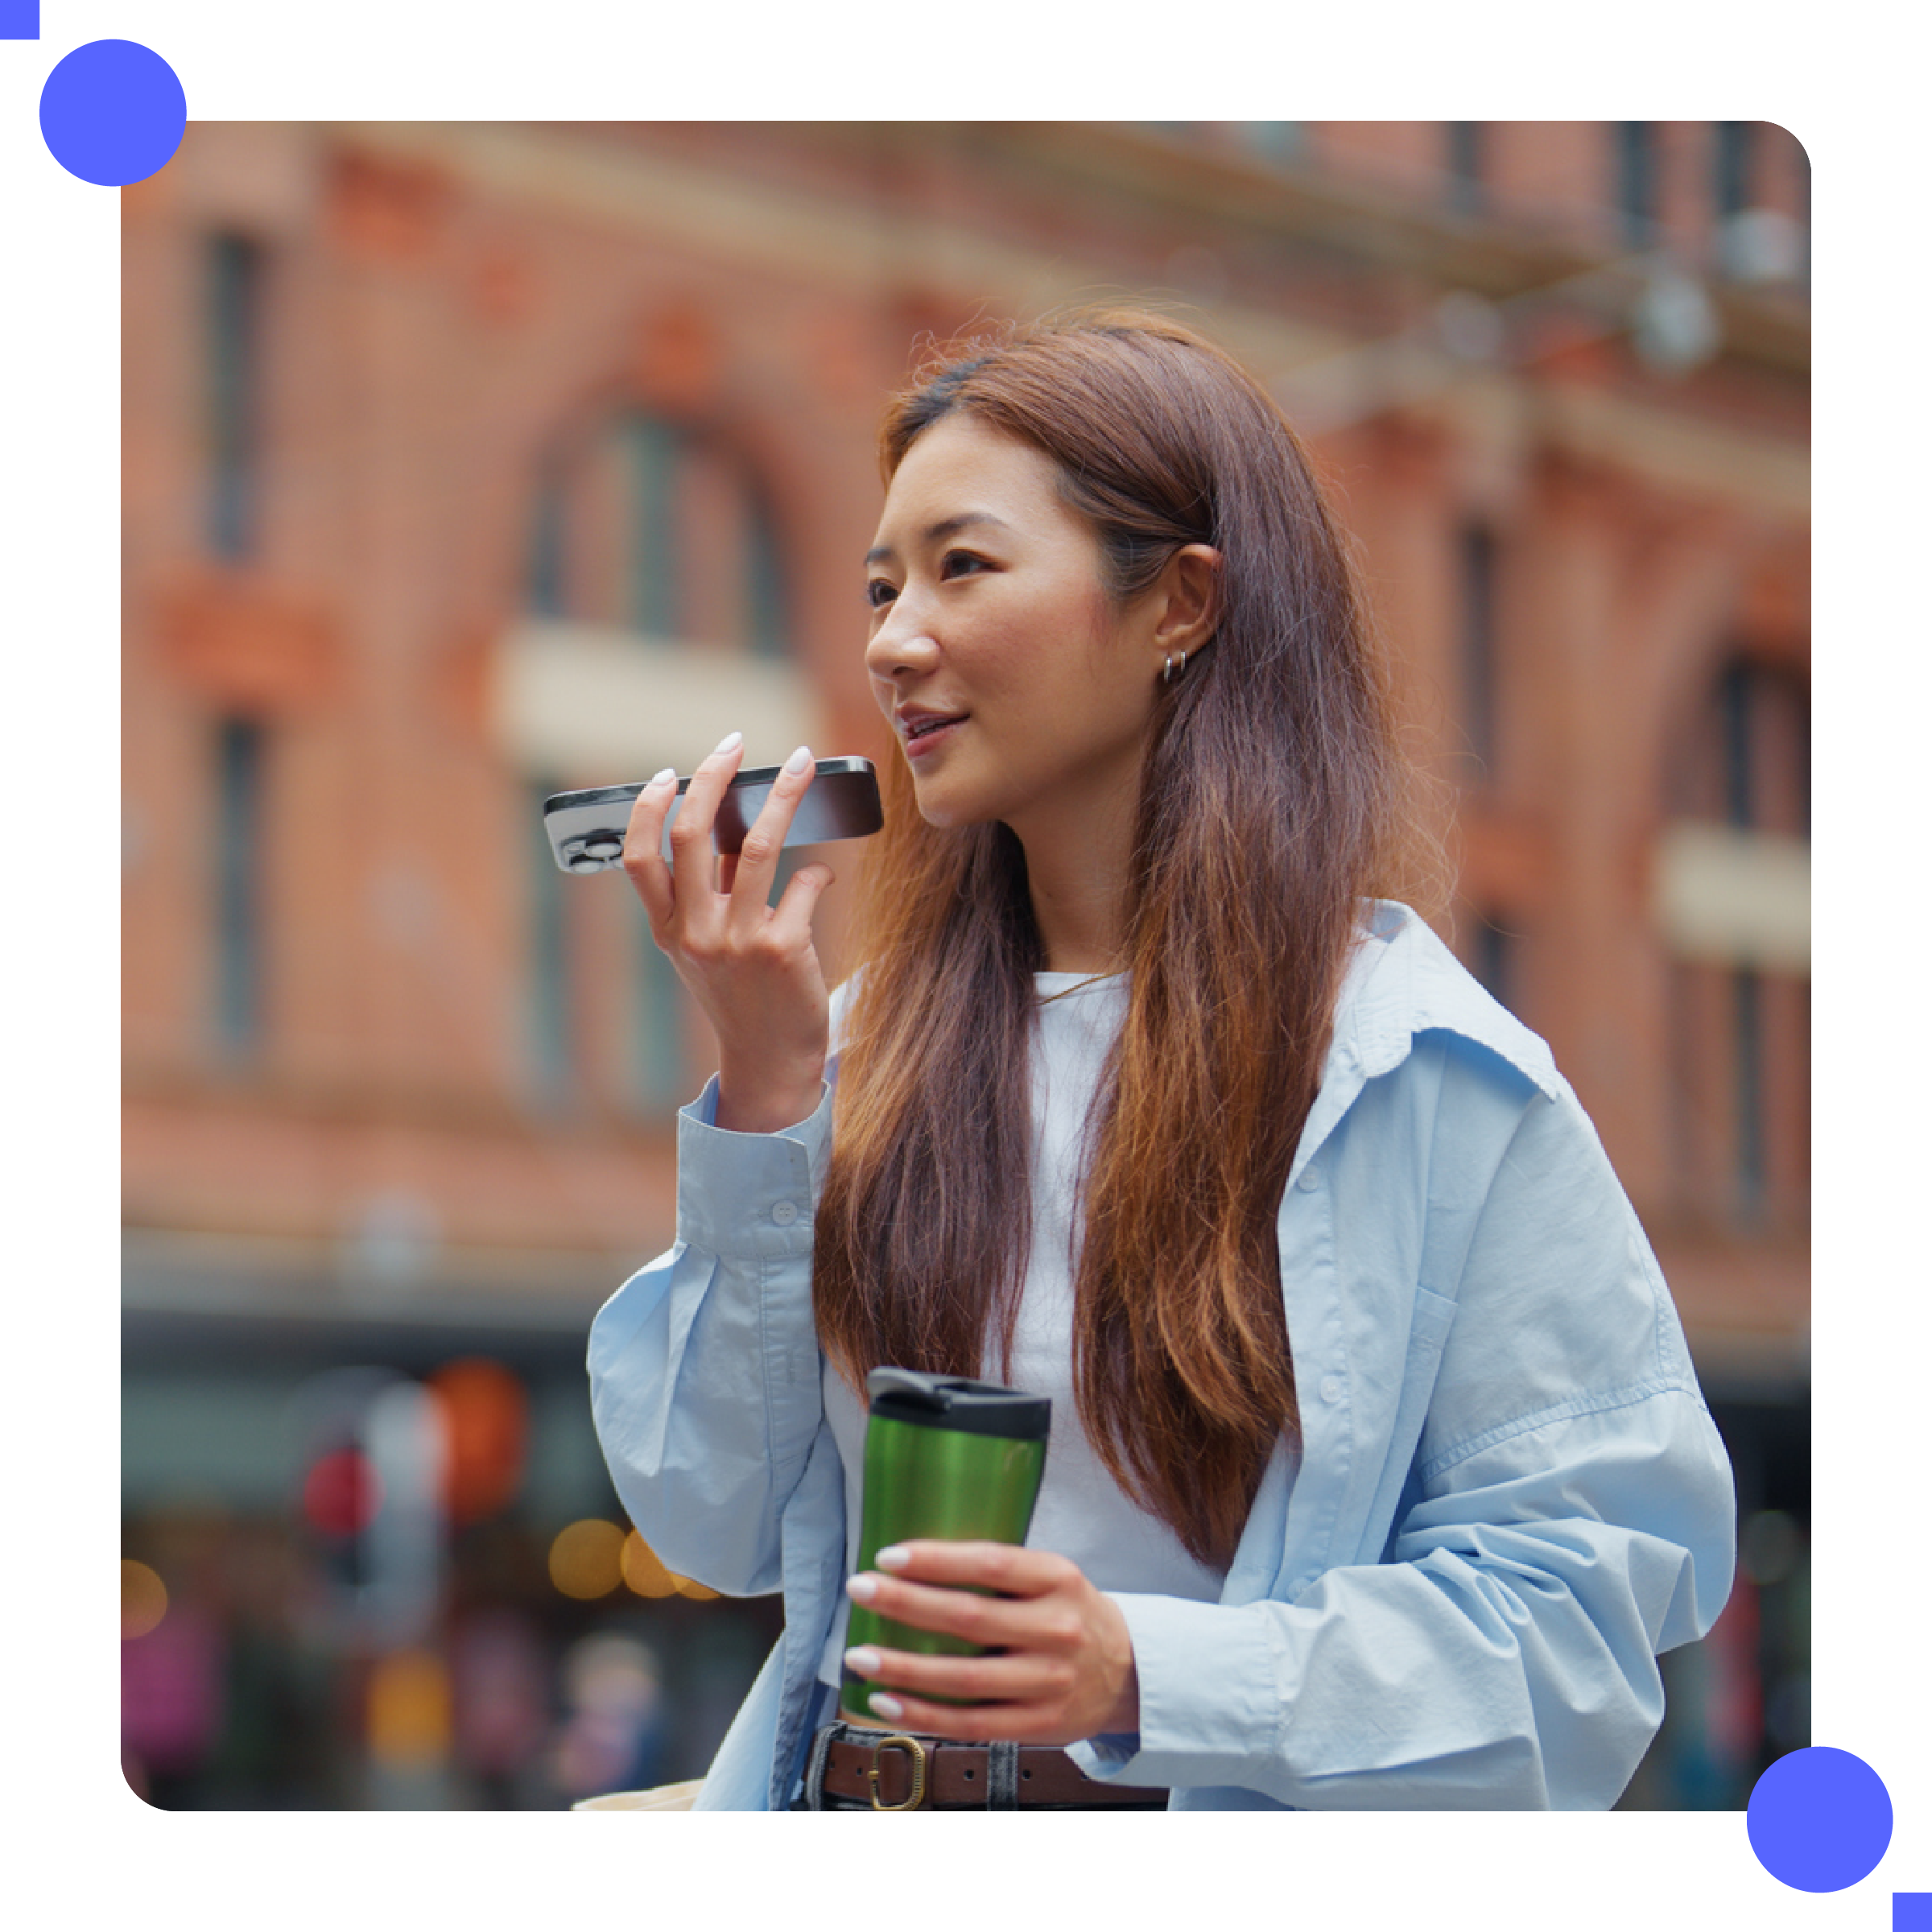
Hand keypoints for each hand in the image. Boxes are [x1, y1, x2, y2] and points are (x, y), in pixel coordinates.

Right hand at [621, 734, 834, 1133]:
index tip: (666, 773)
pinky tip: (823, 880)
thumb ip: (709, 894)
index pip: (638, 857)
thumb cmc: (743, 995)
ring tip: (804, 763)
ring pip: (756, 845)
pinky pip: (806, 884)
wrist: (772, 1061)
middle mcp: (694, 933)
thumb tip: (729, 824)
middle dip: (713, 776)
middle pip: (692, 834)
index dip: (649, 808)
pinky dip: (819, 875)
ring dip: (785, 794)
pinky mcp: (782, 949)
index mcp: (668, 930)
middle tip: (736, 743)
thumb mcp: (708, 948)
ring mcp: (737, 941)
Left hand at [842, 1541, 1138, 1744]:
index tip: (888, 1555)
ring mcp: (1050, 1682)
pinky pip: (971, 1723)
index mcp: (1058, 1578)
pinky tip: (886, 1702)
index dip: (936, 1560)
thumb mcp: (1051, 1577)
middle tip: (859, 1589)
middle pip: (969, 1618)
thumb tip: (911, 1565)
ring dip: (903, 1668)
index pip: (991, 1563)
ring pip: (964, 1678)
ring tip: (859, 1656)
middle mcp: (1057, 1629)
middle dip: (905, 1603)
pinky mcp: (1040, 1726)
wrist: (1128, 1672)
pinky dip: (923, 1715)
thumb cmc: (1069, 1613)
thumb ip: (999, 1572)